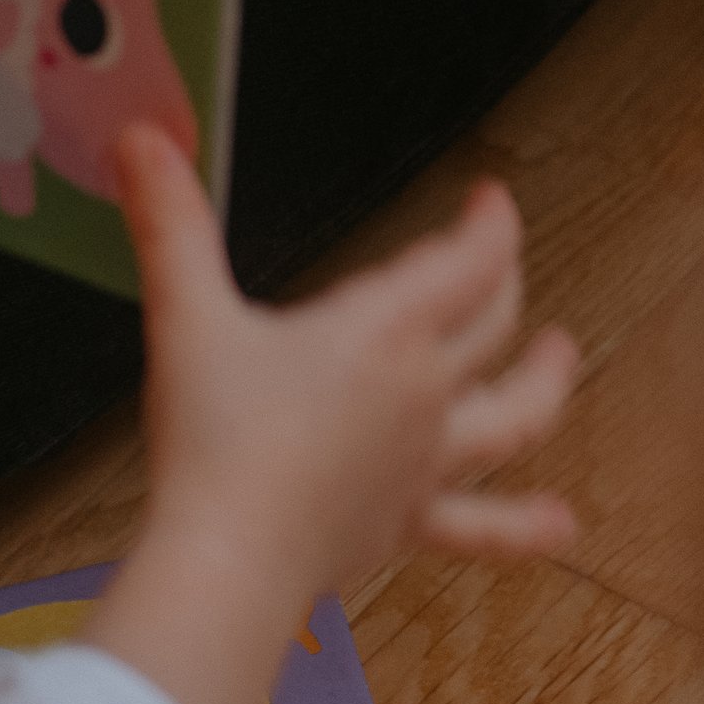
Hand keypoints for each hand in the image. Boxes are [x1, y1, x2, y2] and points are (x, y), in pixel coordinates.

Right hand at [90, 131, 577, 703]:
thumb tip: (140, 142)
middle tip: (502, 262)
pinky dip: (524, 527)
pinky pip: (482, 525)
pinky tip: (559, 528)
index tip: (491, 202)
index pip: (468, 261)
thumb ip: (170, 225)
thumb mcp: (187, 318)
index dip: (490, 224)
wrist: (230, 560)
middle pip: (492, 324)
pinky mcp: (407, 522)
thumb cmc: (215, 445)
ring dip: (546, 383)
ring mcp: (423, 462)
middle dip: (504, 283)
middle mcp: (423, 393)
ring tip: (562, 358)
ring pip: (515, 417)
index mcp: (383, 332)